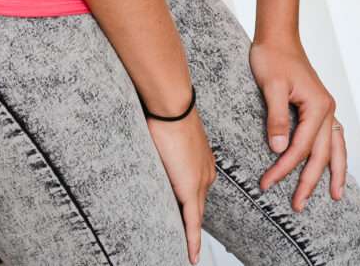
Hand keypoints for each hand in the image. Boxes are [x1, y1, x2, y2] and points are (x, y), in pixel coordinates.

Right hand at [146, 109, 212, 263]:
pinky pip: (192, 222)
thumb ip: (164, 147)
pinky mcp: (191, 189)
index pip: (199, 191)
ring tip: (188, 255)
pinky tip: (191, 256)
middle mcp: (207, 172)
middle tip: (189, 244)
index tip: (189, 219)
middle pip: (199, 206)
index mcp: (203, 160)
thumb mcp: (168, 134)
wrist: (173, 107)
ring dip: (191, 236)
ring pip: (196, 217)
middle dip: (194, 225)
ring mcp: (201, 181)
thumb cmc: (167, 112)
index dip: (193, 206)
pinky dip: (192, 240)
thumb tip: (152, 146)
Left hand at [251, 38, 348, 209]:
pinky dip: (334, 154)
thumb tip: (279, 149)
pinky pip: (332, 137)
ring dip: (335, 171)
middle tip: (298, 205)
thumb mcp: (271, 87)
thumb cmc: (273, 58)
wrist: (278, 37)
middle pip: (322, 153)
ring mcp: (326, 109)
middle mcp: (327, 109)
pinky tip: (332, 165)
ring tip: (337, 195)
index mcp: (317, 105)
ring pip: (336, 147)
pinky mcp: (319, 108)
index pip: (300, 147)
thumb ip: (276, 118)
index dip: (283, 168)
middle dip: (311, 181)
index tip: (266, 183)